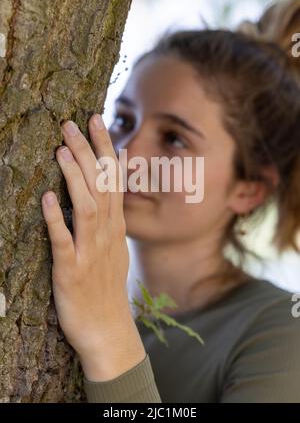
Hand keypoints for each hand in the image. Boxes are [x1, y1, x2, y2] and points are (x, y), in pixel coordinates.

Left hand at [41, 114, 145, 380]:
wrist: (109, 331)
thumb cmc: (106, 290)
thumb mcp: (115, 250)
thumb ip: (111, 221)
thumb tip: (108, 196)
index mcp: (115, 227)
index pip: (113, 179)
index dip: (105, 149)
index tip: (96, 121)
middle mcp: (106, 234)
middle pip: (101, 186)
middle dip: (88, 152)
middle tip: (73, 123)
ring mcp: (90, 252)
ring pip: (86, 207)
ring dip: (75, 177)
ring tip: (62, 149)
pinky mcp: (72, 271)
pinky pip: (64, 241)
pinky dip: (56, 218)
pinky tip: (47, 197)